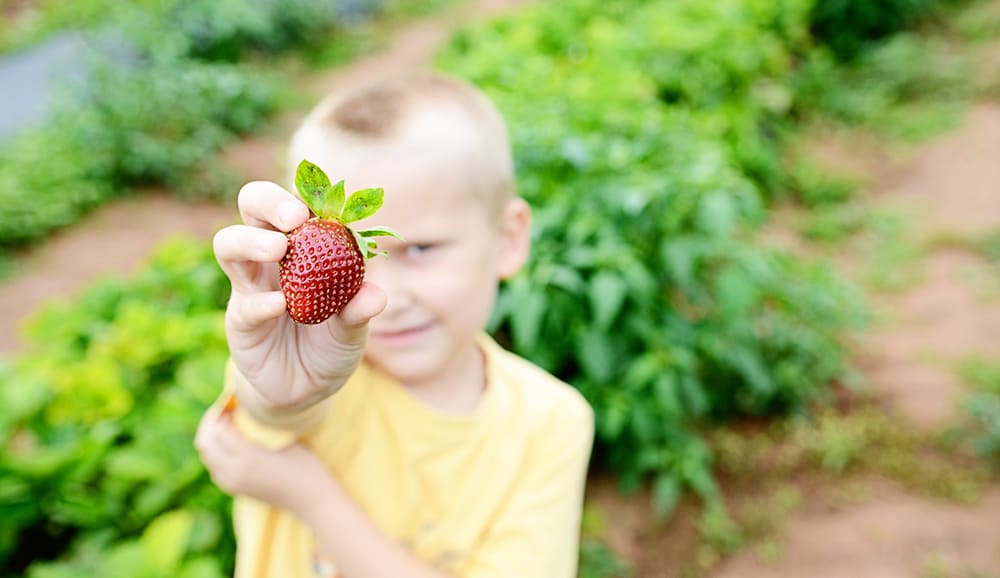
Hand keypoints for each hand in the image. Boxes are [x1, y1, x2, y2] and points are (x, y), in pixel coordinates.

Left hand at [195, 409, 326, 514]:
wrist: (311, 500)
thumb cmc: (305, 466)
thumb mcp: (284, 440)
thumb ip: (260, 427)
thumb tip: (243, 410)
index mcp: (247, 457)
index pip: (216, 429)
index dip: (220, 411)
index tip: (233, 399)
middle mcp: (233, 472)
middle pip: (204, 442)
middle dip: (210, 422)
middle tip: (225, 409)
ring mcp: (232, 484)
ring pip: (207, 455)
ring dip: (212, 437)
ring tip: (228, 423)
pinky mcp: (235, 490)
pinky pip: (214, 468)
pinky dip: (217, 452)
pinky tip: (232, 443)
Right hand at [213, 181, 386, 412]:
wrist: (306, 390)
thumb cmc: (331, 345)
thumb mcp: (353, 329)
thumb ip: (360, 310)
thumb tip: (376, 294)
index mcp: (304, 247)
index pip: (299, 204)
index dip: (309, 195)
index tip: (326, 202)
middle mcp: (272, 257)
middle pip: (252, 206)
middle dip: (269, 201)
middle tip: (293, 217)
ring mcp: (250, 285)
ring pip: (229, 243)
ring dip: (252, 240)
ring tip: (278, 249)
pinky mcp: (239, 319)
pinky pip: (243, 303)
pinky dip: (260, 301)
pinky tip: (279, 306)